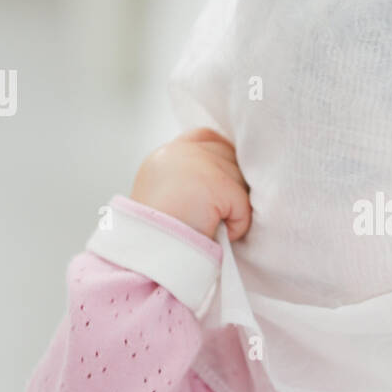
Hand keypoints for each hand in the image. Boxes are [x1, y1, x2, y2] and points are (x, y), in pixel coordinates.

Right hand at [130, 128, 251, 241]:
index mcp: (165, 156)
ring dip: (232, 209)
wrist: (148, 254)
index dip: (223, 157)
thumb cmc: (158, 237)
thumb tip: (222, 180)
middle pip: (229, 156)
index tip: (224, 183)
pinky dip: (236, 225)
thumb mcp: (164, 196)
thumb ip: (188, 179)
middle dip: (230, 185)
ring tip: (208, 226)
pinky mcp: (214, 183)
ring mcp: (196, 163)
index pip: (206, 138)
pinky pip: (243, 204)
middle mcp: (179, 152)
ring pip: (240, 181)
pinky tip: (215, 234)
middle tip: (213, 215)